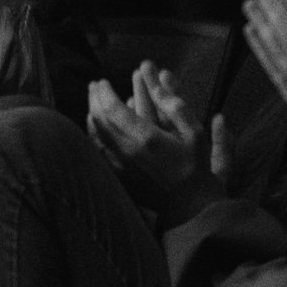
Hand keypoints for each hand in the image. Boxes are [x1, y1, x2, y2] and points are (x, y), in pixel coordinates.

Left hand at [87, 64, 227, 206]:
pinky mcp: (119, 178)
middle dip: (94, 99)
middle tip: (94, 86)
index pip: (112, 108)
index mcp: (145, 137)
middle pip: (99, 119)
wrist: (190, 207)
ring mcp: (120, 167)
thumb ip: (173, 104)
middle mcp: (127, 151)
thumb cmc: (195, 166)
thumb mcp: (193, 132)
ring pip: (95, 135)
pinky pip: (98, 152)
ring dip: (91, 115)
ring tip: (92, 102)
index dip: (104, 92)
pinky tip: (94, 128)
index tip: (102, 81)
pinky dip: (93, 136)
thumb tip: (156, 80)